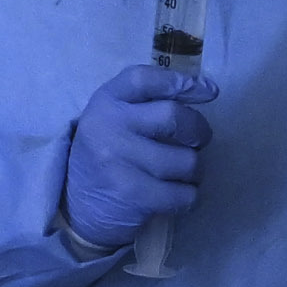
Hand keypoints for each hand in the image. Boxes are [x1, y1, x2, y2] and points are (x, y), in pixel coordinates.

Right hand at [60, 63, 214, 248]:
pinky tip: (175, 196)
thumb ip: (147, 102)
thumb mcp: (115, 119)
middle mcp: (108, 126)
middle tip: (198, 141)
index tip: (208, 91)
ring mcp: (118, 161)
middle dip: (199, 131)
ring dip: (195, 171)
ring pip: (187, 160)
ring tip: (181, 174)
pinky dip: (189, 198)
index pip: (144, 79)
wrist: (77, 207)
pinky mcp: (131, 193)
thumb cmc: (108, 155)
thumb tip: (205, 88)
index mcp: (105, 102)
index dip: (181, 82)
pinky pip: (185, 194)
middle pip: (174, 116)